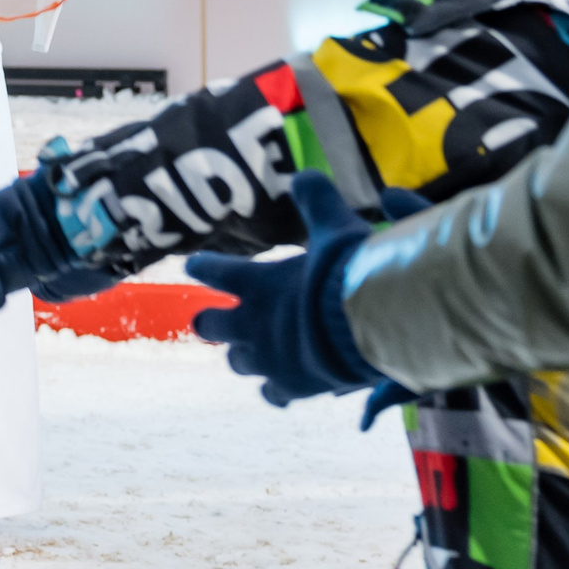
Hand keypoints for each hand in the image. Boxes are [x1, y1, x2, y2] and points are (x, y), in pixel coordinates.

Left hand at [187, 172, 385, 406]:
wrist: (375, 330)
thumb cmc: (353, 276)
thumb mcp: (335, 228)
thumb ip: (317, 200)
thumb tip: (304, 174)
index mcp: (256, 282)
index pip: (213, 271)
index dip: (202, 267)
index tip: (192, 266)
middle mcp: (252, 322)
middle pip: (210, 324)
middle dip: (209, 320)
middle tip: (207, 319)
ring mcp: (269, 358)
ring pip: (237, 361)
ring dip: (241, 355)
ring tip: (246, 353)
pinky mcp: (292, 387)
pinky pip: (273, 395)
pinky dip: (276, 391)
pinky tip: (280, 391)